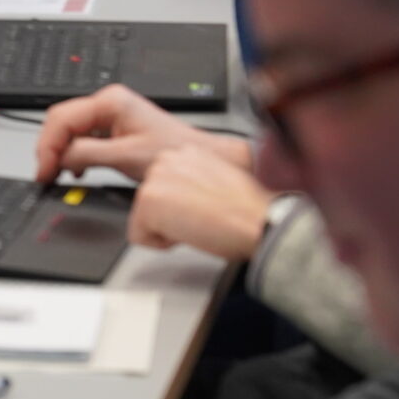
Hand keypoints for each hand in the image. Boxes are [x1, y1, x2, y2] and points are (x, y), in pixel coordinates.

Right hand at [37, 85, 211, 183]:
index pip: (62, 119)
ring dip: (61, 152)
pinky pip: (81, 136)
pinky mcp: (113, 126)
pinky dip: (73, 153)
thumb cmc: (173, 153)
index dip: (47, 147)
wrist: (198, 158)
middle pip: (61, 121)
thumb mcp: (125, 156)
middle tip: (46, 174)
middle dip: (50, 148)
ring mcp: (110, 113)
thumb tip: (61, 158)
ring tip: (58, 174)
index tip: (44, 171)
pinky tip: (76, 169)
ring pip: (69, 129)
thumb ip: (88, 154)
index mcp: (110, 101)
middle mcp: (108, 102)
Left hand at [131, 148, 273, 260]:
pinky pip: (139, 237)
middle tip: (203, 220)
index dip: (182, 208)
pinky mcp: (147, 200)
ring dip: (168, 229)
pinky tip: (190, 233)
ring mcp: (154, 178)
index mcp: (186, 153)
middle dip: (171, 218)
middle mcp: (166, 159)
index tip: (204, 210)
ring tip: (200, 225)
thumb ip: (193, 182)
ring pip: (144, 219)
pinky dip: (161, 244)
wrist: (260, 220)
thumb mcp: (217, 183)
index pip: (163, 187)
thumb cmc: (250, 211)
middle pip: (150, 202)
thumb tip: (182, 198)